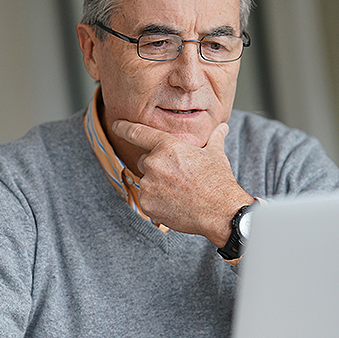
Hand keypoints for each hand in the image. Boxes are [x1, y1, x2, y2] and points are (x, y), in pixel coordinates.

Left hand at [112, 120, 251, 246]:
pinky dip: (157, 201)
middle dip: (156, 167)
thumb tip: (222, 128)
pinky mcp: (147, 204)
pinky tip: (174, 204)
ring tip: (178, 192)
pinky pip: (147, 199)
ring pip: (146, 181)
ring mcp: (148, 185)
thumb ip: (213, 139)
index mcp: (167, 146)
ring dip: (156, 185)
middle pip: (144, 161)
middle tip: (177, 177)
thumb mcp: (216, 155)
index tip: (117, 125)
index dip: (124, 127)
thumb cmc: (218, 182)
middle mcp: (154, 163)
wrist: (220, 212)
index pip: (137, 133)